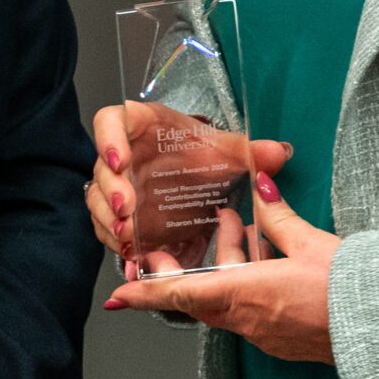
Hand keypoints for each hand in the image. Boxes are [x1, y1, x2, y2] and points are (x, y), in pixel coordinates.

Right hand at [86, 104, 292, 277]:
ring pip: (98, 201)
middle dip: (110, 191)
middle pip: (101, 168)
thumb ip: (251, 152)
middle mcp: (123, 156)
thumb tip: (280, 153)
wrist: (196, 179)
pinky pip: (107, 229)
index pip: (112, 121)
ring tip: (129, 238)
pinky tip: (132, 256)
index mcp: (142, 128)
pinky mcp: (119, 216)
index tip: (120, 161)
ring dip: (108, 220)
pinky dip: (116, 243)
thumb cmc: (202, 157)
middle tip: (127, 209)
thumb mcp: (226, 153)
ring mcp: (117, 187)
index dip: (109, 139)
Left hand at [103, 173, 338, 360]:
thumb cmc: (348, 288)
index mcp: (245, 294)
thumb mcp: (310, 243)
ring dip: (227, 267)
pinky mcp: (284, 341)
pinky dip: (247, 283)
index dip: (146, 294)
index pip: (181, 296)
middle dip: (185, 270)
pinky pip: (251, 310)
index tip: (117, 297)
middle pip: (201, 296)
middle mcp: (248, 320)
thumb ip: (278, 217)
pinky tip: (267, 257)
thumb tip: (259, 188)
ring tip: (237, 226)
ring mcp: (266, 335)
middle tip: (173, 246)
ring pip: (228, 300)